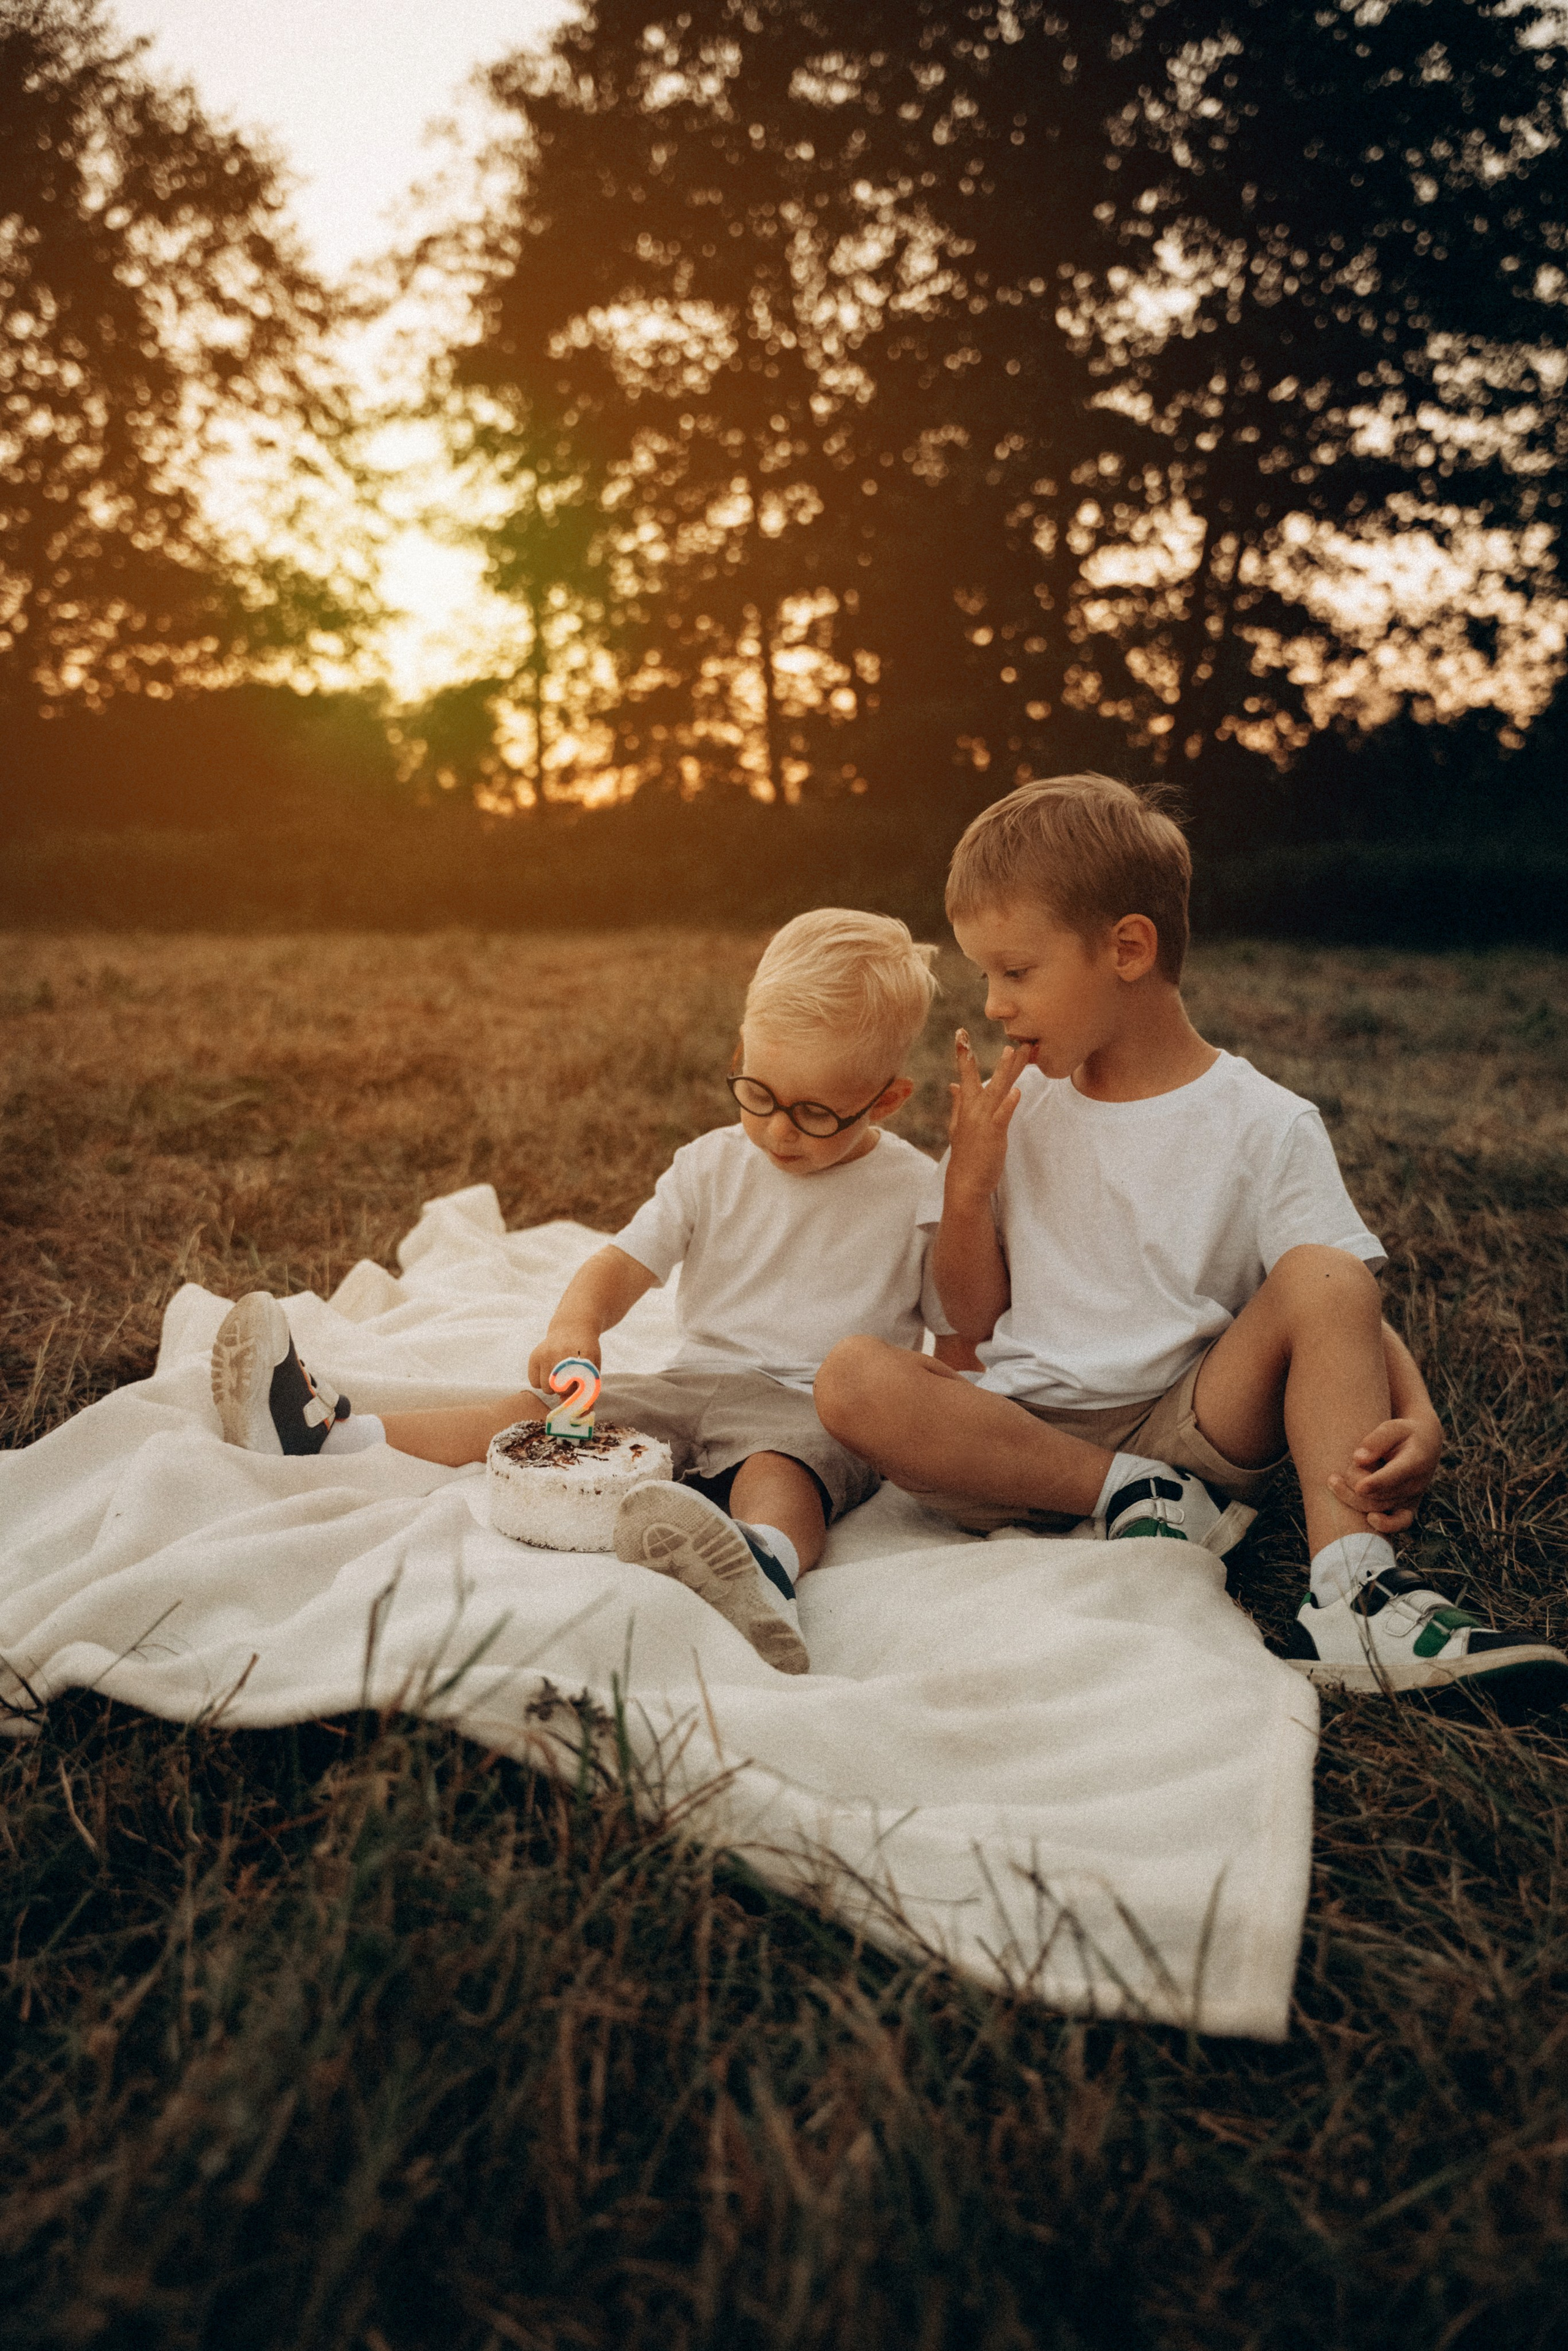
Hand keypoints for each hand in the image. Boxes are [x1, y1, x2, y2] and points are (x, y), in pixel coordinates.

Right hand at [526, 1326, 601, 1396]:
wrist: (572, 1327)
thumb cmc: (585, 1353)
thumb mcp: (593, 1367)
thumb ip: (589, 1391)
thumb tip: (581, 1416)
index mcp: (585, 1355)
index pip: (581, 1385)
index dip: (579, 1394)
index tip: (578, 1396)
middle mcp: (564, 1353)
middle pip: (561, 1390)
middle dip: (565, 1391)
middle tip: (570, 1381)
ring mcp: (547, 1353)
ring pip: (546, 1388)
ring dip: (552, 1388)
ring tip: (559, 1377)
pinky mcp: (535, 1355)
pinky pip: (534, 1382)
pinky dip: (540, 1382)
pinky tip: (548, 1372)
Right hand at [946, 1030, 1026, 1202]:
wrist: (966, 1180)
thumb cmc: (966, 1152)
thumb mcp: (958, 1125)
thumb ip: (958, 1102)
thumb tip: (953, 1084)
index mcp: (966, 1105)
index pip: (965, 1073)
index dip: (963, 1052)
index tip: (960, 1032)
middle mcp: (974, 1108)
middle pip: (987, 1076)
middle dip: (998, 1057)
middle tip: (1009, 1036)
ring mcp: (983, 1120)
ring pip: (998, 1090)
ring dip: (1006, 1070)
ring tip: (1013, 1051)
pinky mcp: (993, 1133)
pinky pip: (1002, 1115)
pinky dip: (1009, 1103)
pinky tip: (1017, 1092)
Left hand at [1326, 1414, 1442, 1535]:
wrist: (1424, 1446)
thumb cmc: (1402, 1434)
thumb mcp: (1393, 1428)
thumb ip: (1377, 1440)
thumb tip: (1358, 1459)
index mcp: (1414, 1461)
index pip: (1395, 1474)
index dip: (1378, 1482)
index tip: (1360, 1487)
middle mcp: (1415, 1484)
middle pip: (1379, 1493)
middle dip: (1353, 1483)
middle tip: (1333, 1476)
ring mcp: (1411, 1498)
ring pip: (1379, 1507)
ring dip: (1352, 1497)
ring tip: (1332, 1482)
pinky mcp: (1407, 1508)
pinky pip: (1398, 1523)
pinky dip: (1385, 1525)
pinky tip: (1369, 1520)